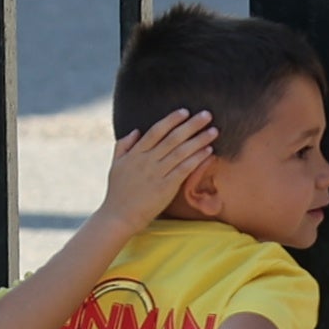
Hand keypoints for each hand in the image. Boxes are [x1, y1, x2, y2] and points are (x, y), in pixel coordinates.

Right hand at [97, 108, 220, 228]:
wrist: (118, 217)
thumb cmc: (117, 193)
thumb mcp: (115, 165)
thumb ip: (123, 145)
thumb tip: (136, 131)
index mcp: (135, 154)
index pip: (156, 131)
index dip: (171, 120)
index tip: (184, 111)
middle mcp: (147, 161)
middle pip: (173, 138)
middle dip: (191, 125)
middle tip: (206, 114)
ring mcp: (157, 174)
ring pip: (181, 152)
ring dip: (199, 140)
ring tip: (213, 131)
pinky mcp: (166, 187)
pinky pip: (184, 169)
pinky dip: (196, 159)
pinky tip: (208, 151)